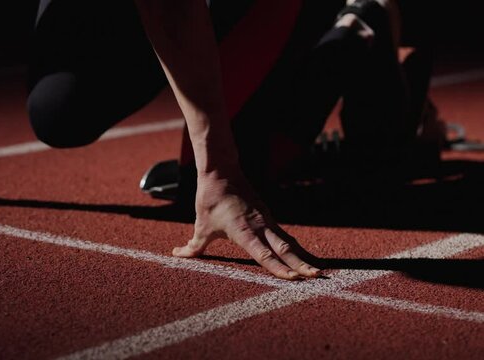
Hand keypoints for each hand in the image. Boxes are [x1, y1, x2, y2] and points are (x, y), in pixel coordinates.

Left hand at [173, 170, 320, 279]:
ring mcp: (266, 220)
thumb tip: (177, 255)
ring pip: (288, 242)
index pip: (265, 255)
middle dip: (301, 265)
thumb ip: (193, 246)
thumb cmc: (211, 199)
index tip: (294, 279)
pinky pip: (284, 234)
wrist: (222, 171)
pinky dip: (294, 247)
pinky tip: (303, 256)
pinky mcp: (268, 216)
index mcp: (244, 232)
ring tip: (317, 271)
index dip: (279, 268)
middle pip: (284, 250)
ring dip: (302, 257)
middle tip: (317, 278)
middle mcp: (260, 227)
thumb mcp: (201, 226)